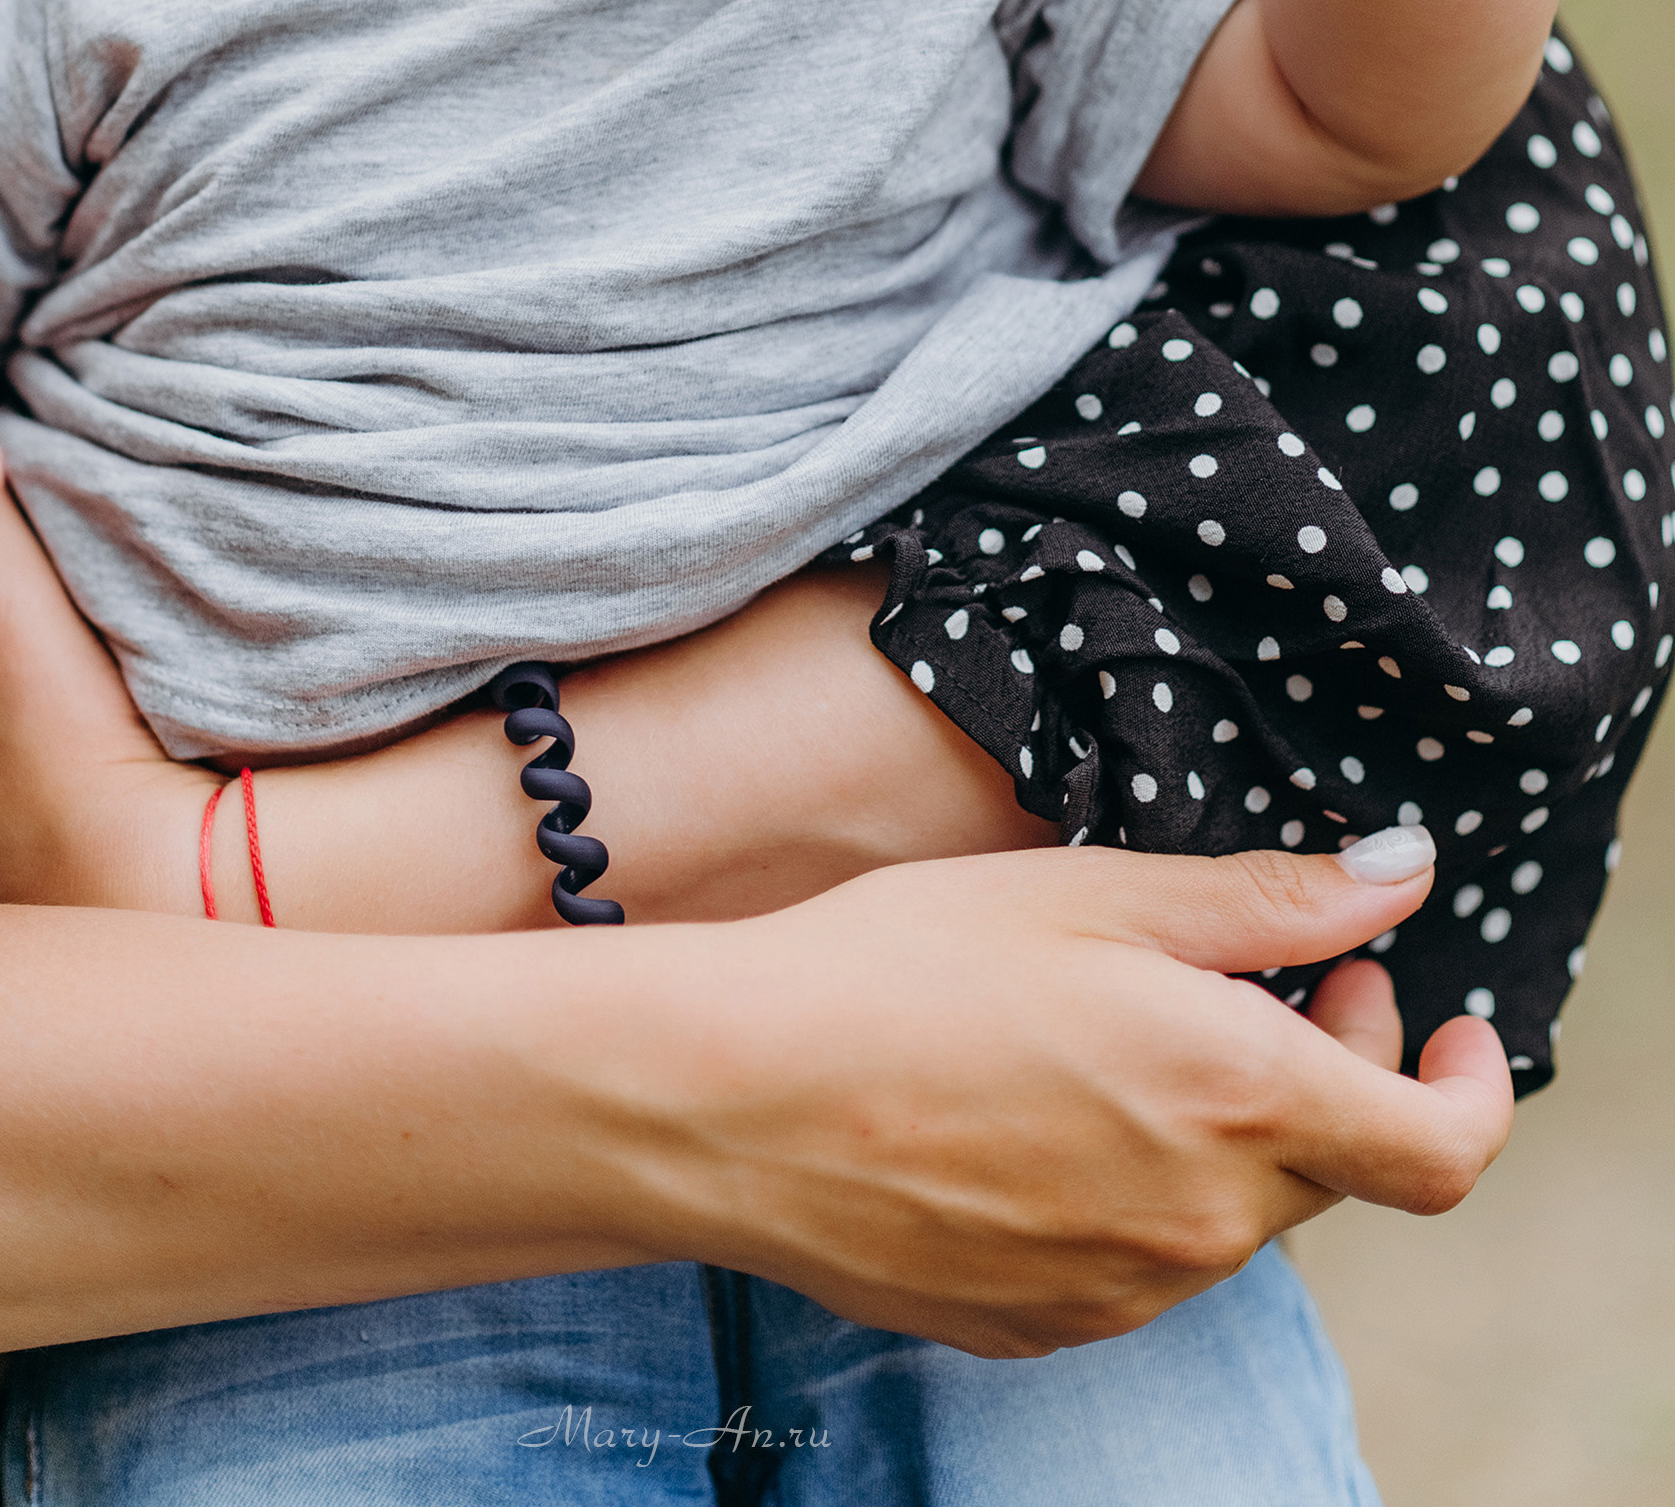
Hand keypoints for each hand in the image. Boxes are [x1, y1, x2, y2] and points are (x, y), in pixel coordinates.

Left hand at [0, 489, 200, 909]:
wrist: (197, 881)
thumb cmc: (77, 764)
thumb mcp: (11, 616)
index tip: (8, 578)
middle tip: (48, 612)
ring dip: (21, 691)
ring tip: (81, 659)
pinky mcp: (18, 892)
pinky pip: (17, 785)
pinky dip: (52, 745)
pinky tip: (102, 719)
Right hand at [623, 839, 1513, 1352]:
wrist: (731, 1100)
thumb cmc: (907, 966)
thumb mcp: (1097, 891)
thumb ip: (1270, 898)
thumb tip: (1400, 876)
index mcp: (1242, 1102)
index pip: (1440, 1148)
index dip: (1467, 1084)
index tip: (1437, 1015)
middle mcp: (1204, 1223)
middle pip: (1334, 1165)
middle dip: (1332, 1067)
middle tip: (1269, 973)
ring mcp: (1124, 1290)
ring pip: (1231, 1212)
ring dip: (1228, 1127)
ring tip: (1127, 1029)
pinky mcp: (1043, 1322)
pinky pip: (1140, 1258)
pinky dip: (1139, 1185)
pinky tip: (1045, 1106)